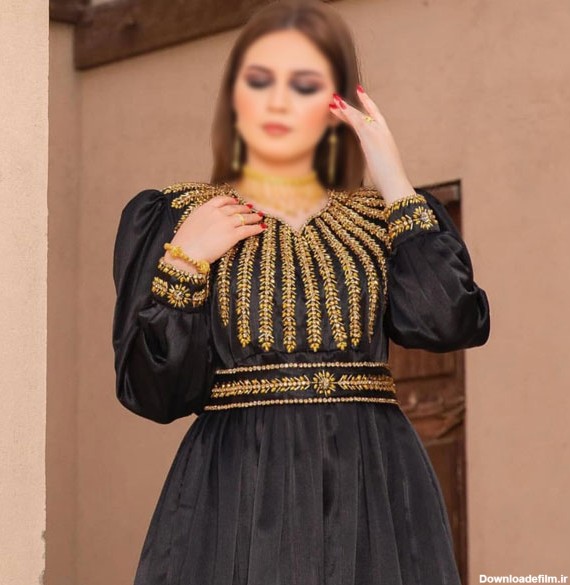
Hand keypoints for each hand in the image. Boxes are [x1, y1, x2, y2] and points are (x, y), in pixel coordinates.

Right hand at [166, 195, 264, 268]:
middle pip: (235, 208)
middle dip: (244, 208)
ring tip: (260, 217)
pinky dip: (256, 228)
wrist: (186, 252)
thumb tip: (205, 221)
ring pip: (244, 218)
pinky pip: (248, 230)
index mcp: (205, 208)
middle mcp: (217, 213)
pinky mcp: (233, 235)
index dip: (230, 200)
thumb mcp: (190, 223)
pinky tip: (262, 228)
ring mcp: (226, 223)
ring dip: (253, 217)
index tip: (235, 201)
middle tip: (250, 208)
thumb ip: (200, 218)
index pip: (221, 200)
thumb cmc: (184, 242)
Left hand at [329, 87, 415, 204]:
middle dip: (351, 105)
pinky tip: (338, 107)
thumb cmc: (389, 180)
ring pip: (359, 115)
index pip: (376, 116)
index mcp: (386, 137)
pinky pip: (356, 121)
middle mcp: (383, 132)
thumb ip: (375, 157)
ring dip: (345, 108)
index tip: (359, 92)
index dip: (367, 104)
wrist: (394, 183)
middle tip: (337, 98)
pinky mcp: (370, 138)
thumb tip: (371, 159)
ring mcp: (377, 133)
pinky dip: (347, 113)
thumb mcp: (382, 165)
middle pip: (365, 113)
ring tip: (333, 100)